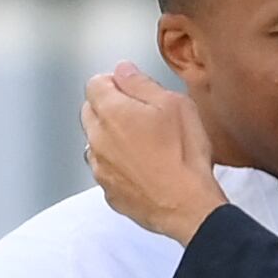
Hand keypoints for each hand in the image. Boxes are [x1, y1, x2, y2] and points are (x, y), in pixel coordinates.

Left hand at [82, 61, 229, 243]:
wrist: (187, 206)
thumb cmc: (184, 156)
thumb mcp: (174, 104)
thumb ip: (141, 83)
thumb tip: (123, 71)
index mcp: (111, 112)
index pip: (95, 83)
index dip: (116, 82)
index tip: (134, 89)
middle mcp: (97, 139)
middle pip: (91, 111)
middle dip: (110, 108)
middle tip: (143, 116)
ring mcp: (100, 168)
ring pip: (96, 142)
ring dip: (112, 138)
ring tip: (145, 145)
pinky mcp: (108, 191)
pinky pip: (106, 169)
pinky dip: (118, 165)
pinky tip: (144, 168)